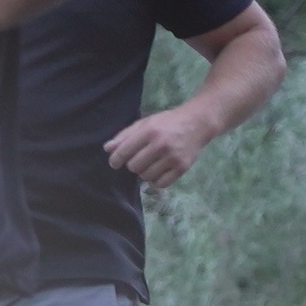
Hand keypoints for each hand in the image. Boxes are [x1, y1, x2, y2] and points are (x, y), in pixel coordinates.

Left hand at [104, 106, 218, 189]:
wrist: (198, 122)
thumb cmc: (168, 122)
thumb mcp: (146, 123)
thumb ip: (125, 135)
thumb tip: (107, 149)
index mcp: (149, 131)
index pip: (123, 152)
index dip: (115, 160)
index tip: (115, 162)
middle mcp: (161, 145)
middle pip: (134, 166)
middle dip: (133, 164)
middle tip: (139, 158)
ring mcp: (173, 157)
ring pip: (146, 176)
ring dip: (144, 172)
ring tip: (150, 164)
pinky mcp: (182, 167)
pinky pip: (161, 184)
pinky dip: (155, 181)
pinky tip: (157, 172)